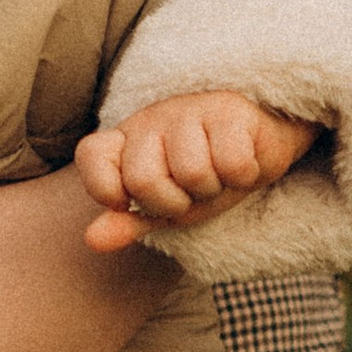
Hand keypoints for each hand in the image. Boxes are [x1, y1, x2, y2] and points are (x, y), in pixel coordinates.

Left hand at [74, 91, 319, 250]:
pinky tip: (243, 163)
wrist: (260, 147)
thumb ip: (130, 221)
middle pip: (143, 179)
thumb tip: (93, 240)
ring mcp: (189, 110)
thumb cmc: (206, 175)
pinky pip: (232, 163)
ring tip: (218, 175)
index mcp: (127, 139)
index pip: (91, 156)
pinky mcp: (229, 111)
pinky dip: (243, 176)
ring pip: (192, 173)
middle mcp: (152, 120)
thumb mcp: (166, 205)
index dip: (107, 189)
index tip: (133, 202)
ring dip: (212, 189)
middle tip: (191, 191)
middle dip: (174, 202)